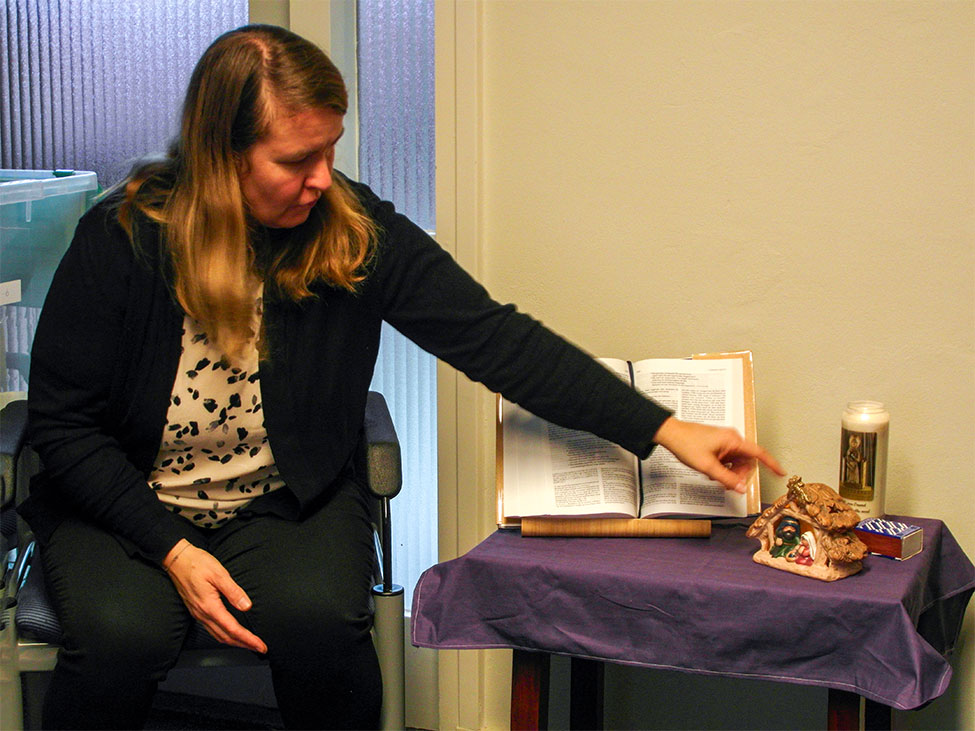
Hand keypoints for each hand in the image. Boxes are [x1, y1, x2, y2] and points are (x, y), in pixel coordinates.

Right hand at [163, 539, 266, 653]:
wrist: (176, 559)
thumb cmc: (197, 563)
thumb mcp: (219, 573)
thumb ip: (233, 591)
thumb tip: (246, 606)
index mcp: (209, 606)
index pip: (232, 629)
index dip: (248, 639)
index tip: (261, 646)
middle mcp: (202, 614)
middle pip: (225, 637)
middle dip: (243, 645)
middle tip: (259, 648)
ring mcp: (197, 613)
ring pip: (217, 635)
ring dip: (234, 642)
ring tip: (248, 644)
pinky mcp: (196, 610)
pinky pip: (211, 629)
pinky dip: (224, 635)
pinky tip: (231, 633)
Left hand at [652, 417, 784, 492]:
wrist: (670, 434)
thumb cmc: (686, 443)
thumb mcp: (707, 466)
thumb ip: (726, 479)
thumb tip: (742, 488)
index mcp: (733, 440)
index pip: (759, 453)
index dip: (771, 464)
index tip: (781, 472)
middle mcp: (732, 439)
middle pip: (746, 462)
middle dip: (739, 475)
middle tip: (727, 483)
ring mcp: (725, 442)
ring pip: (736, 463)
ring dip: (729, 473)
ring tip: (715, 477)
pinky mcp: (718, 446)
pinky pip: (727, 460)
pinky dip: (723, 469)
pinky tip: (712, 472)